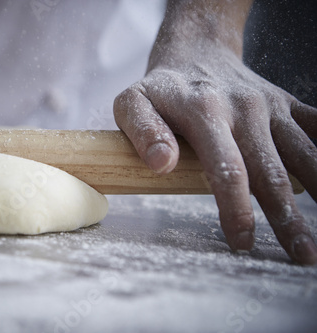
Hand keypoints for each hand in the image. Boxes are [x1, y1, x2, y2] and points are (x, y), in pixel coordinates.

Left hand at [114, 0, 316, 264]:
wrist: (195, 51)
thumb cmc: (161, 88)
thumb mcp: (132, 103)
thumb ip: (142, 131)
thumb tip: (161, 164)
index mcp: (204, 112)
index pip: (226, 169)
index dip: (236, 209)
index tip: (242, 243)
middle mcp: (245, 108)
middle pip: (271, 171)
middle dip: (288, 217)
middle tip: (303, 255)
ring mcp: (270, 106)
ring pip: (304, 153)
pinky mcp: (286, 104)